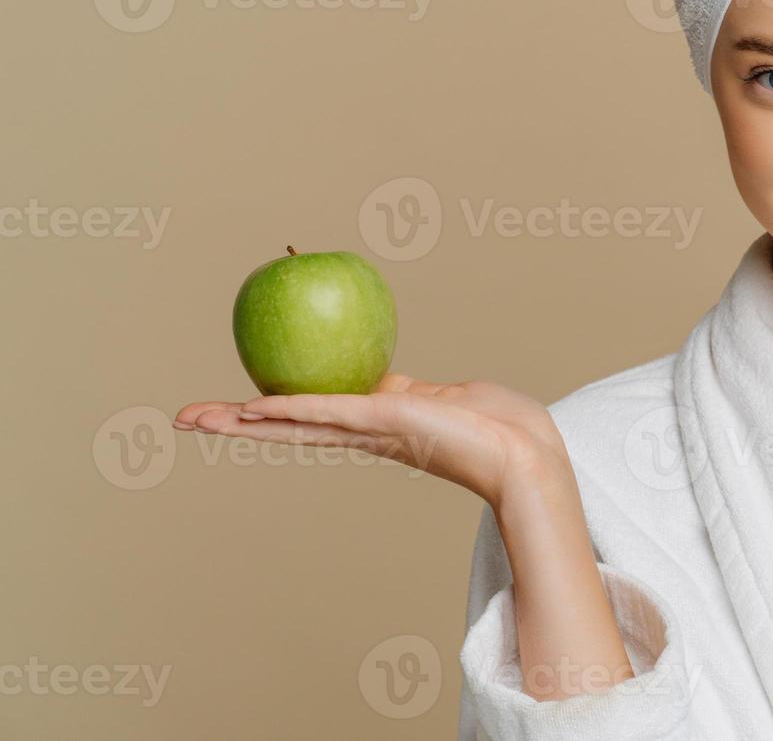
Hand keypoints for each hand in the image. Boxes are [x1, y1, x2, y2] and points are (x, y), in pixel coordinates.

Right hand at [173, 374, 572, 505]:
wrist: (522, 453)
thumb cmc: (498, 425)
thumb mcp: (444, 397)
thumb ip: (410, 392)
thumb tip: (391, 382)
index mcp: (378, 424)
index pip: (312, 416)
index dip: (271, 413)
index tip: (233, 409)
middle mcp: (365, 432)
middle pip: (288, 427)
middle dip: (237, 424)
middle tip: (186, 419)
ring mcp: (371, 428)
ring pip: (295, 422)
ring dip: (245, 420)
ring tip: (198, 418)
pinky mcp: (384, 419)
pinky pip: (327, 411)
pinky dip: (289, 408)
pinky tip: (253, 406)